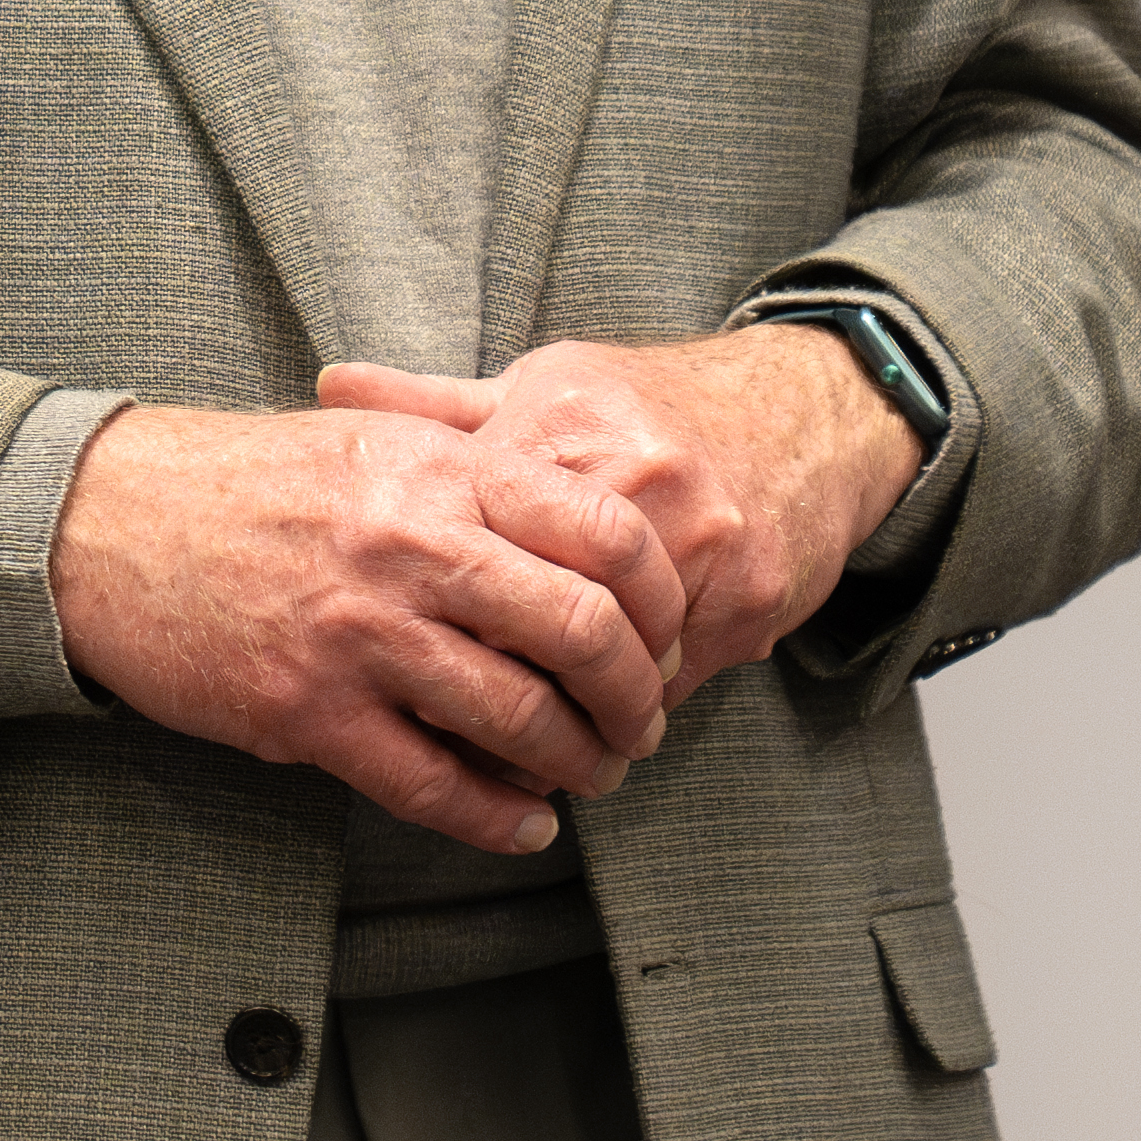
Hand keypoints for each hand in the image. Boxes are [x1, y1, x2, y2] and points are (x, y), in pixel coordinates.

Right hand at [50, 401, 691, 855]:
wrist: (106, 522)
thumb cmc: (249, 482)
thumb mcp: (375, 442)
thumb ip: (476, 472)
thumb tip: (584, 528)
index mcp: (441, 471)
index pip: (606, 533)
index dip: (662, 600)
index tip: (669, 637)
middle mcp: (413, 547)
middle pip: (584, 633)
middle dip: (636, 697)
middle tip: (643, 725)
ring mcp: (361, 635)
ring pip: (520, 720)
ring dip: (578, 766)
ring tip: (592, 777)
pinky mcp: (309, 712)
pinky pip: (434, 786)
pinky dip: (498, 819)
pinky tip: (524, 824)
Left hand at [319, 326, 918, 709]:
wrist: (810, 414)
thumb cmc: (653, 406)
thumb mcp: (546, 386)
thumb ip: (439, 407)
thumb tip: (331, 387)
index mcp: (564, 426)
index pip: (477, 539)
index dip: (434, 610)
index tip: (398, 653)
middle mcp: (633, 480)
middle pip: (538, 614)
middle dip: (491, 681)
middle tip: (446, 727)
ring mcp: (701, 542)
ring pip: (606, 665)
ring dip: (561, 717)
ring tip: (516, 755)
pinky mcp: (751, 598)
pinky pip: (672, 683)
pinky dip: (628, 715)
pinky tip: (595, 732)